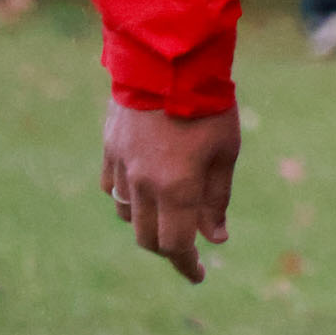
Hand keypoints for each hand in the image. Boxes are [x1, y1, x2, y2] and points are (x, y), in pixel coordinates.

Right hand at [101, 99, 241, 282]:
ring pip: (126, 214)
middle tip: (187, 248)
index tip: (199, 275)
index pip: (175, 246)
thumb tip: (214, 238)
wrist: (168, 59)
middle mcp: (143, 184)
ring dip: (146, 222)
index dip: (187, 265)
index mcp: (176, 188)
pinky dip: (127, 197)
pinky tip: (144, 187)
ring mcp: (121, 166)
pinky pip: (112, 186)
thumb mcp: (225, 153)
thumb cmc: (207, 104)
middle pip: (147, 237)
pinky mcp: (109, 147)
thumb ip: (216, 199)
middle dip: (168, 249)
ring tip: (167, 213)